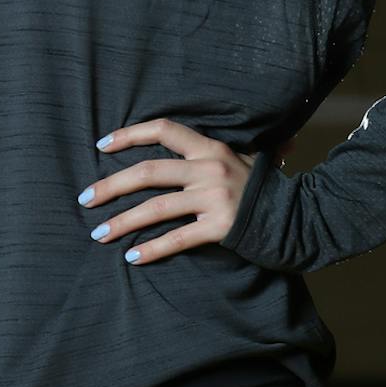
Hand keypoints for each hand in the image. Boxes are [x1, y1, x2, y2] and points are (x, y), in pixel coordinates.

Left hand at [78, 119, 255, 265]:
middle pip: (148, 172)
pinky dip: (152, 249)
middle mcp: (209, 168)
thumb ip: (209, 153)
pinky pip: (178, 238)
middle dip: (111, 185)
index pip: (163, 129)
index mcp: (210, 147)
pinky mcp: (221, 226)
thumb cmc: (263, 189)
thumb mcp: (239, 159)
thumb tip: (179, 140)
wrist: (300, 218)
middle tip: (85, 198)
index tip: (101, 145)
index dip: (129, 135)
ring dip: (123, 222)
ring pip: (156, 208)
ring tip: (99, 233)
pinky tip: (132, 257)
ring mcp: (215, 198)